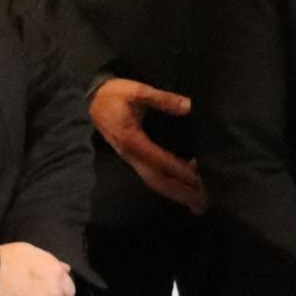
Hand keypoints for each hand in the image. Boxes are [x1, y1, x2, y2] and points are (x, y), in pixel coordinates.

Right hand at [89, 77, 205, 212]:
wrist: (90, 99)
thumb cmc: (114, 94)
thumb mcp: (138, 91)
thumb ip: (164, 99)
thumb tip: (189, 106)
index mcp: (132, 140)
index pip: (160, 161)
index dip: (180, 171)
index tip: (200, 179)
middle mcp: (131, 155)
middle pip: (158, 181)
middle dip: (181, 192)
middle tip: (205, 202)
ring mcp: (131, 159)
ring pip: (155, 183)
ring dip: (176, 194)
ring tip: (198, 204)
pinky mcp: (132, 159)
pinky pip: (152, 177)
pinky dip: (168, 187)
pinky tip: (183, 190)